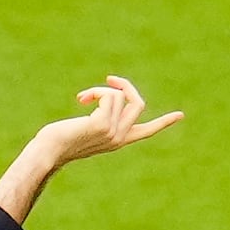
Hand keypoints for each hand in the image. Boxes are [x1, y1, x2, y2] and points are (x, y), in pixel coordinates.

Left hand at [23, 76, 182, 174]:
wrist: (49, 151)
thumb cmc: (60, 140)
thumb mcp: (86, 126)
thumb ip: (101, 116)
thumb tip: (107, 97)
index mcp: (118, 140)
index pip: (147, 131)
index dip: (164, 122)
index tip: (180, 115)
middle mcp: (119, 138)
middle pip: (139, 103)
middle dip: (125, 85)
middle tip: (108, 79)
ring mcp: (113, 132)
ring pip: (119, 95)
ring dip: (100, 89)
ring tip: (83, 98)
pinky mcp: (103, 124)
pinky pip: (108, 95)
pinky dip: (95, 92)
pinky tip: (81, 101)